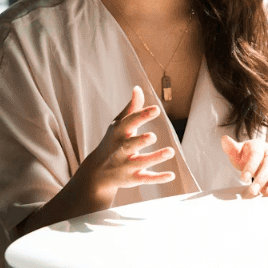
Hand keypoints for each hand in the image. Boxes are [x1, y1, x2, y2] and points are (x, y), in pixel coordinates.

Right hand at [76, 86, 175, 204]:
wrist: (96, 173)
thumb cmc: (112, 142)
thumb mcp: (118, 125)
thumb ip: (131, 108)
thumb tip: (138, 88)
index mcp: (118, 133)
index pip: (129, 123)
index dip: (142, 116)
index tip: (156, 109)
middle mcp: (120, 150)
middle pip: (130, 145)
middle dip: (140, 141)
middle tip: (153, 136)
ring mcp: (126, 166)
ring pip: (141, 162)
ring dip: (155, 157)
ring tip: (170, 151)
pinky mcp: (132, 179)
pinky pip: (146, 179)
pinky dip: (158, 178)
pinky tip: (172, 175)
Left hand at [221, 135, 267, 197]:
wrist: (260, 160)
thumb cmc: (248, 157)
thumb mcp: (238, 153)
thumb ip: (231, 149)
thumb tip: (224, 139)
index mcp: (260, 146)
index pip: (256, 154)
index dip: (250, 166)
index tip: (243, 178)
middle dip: (262, 178)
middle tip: (253, 191)